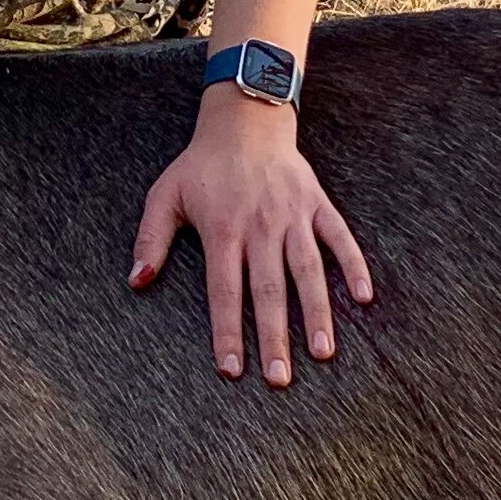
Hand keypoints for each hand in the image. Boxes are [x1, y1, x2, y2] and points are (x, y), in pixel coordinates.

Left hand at [131, 92, 371, 385]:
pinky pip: (339, 237)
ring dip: (316, 312)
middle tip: (281, 379)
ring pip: (307, 270)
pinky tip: (364, 297)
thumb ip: (151, 239)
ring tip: (323, 351)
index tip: (232, 370)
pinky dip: (353, 264)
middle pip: (268, 290)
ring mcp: (292, 215)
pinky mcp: (316, 203)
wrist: (244, 120)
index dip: (227, 332)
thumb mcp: (165, 195)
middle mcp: (260, 226)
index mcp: (223, 229)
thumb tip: (137, 281)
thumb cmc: (201, 165)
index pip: (224, 291)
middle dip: (274, 337)